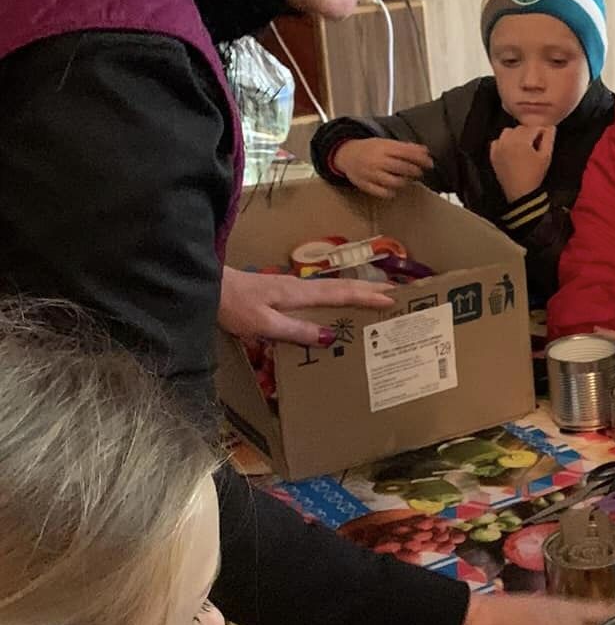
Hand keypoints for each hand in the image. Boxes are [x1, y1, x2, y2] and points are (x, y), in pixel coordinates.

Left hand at [218, 265, 393, 348]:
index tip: (393, 299)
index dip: (367, 297)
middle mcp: (300, 288)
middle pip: (342, 288)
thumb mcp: (264, 324)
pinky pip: (321, 295)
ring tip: (378, 296)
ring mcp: (292, 289)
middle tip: (397, 293)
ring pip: (333, 289)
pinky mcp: (284, 293)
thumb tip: (331, 337)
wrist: (207, 287)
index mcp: (299, 294)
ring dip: (358, 291)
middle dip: (370, 289)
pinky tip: (341, 305)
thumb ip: (296, 331)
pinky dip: (339, 297)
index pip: (341, 294)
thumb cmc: (233, 306)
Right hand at [332, 137, 432, 197]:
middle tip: (420, 172)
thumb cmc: (370, 149)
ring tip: (407, 179)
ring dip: (406, 182)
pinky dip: (392, 192)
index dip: (421, 159)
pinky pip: (384, 193)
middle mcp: (377, 160)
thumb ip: (405, 147)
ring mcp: (371, 174)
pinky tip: (394, 187)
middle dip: (415, 171)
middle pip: (403, 168)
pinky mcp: (366, 185)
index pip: (407, 153)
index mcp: (383, 147)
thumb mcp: (386, 143)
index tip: (430, 163)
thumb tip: (425, 151)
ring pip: (395, 182)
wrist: (346, 155)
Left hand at [490, 123, 553, 203]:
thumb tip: (551, 127)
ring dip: (516, 136)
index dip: (541, 132)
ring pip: (508, 132)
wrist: (520, 193)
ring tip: (523, 146)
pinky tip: (511, 150)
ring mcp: (498, 147)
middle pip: (520, 128)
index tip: (545, 139)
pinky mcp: (493, 154)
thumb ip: (548, 139)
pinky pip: (498, 141)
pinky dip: (504, 142)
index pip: (533, 128)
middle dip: (529, 134)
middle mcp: (507, 141)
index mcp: (521, 141)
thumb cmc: (535, 175)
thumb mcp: (546, 157)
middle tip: (535, 145)